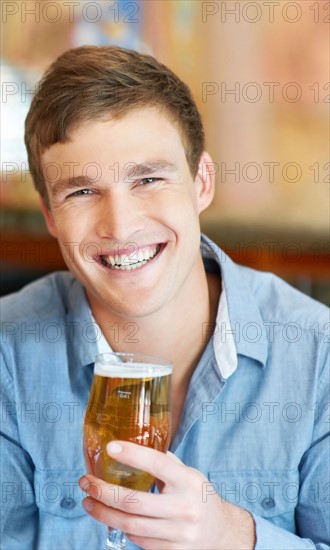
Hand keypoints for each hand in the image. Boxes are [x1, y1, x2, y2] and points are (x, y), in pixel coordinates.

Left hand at [79, 441, 254, 549]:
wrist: (222, 534)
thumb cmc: (199, 497)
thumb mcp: (190, 475)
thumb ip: (165, 463)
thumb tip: (134, 445)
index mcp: (189, 482)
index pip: (158, 464)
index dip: (133, 455)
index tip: (111, 447)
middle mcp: (184, 508)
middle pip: (134, 501)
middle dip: (103, 491)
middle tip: (85, 481)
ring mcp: (178, 534)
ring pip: (130, 525)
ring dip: (103, 513)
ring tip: (88, 501)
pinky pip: (138, 541)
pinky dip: (122, 528)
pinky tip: (112, 517)